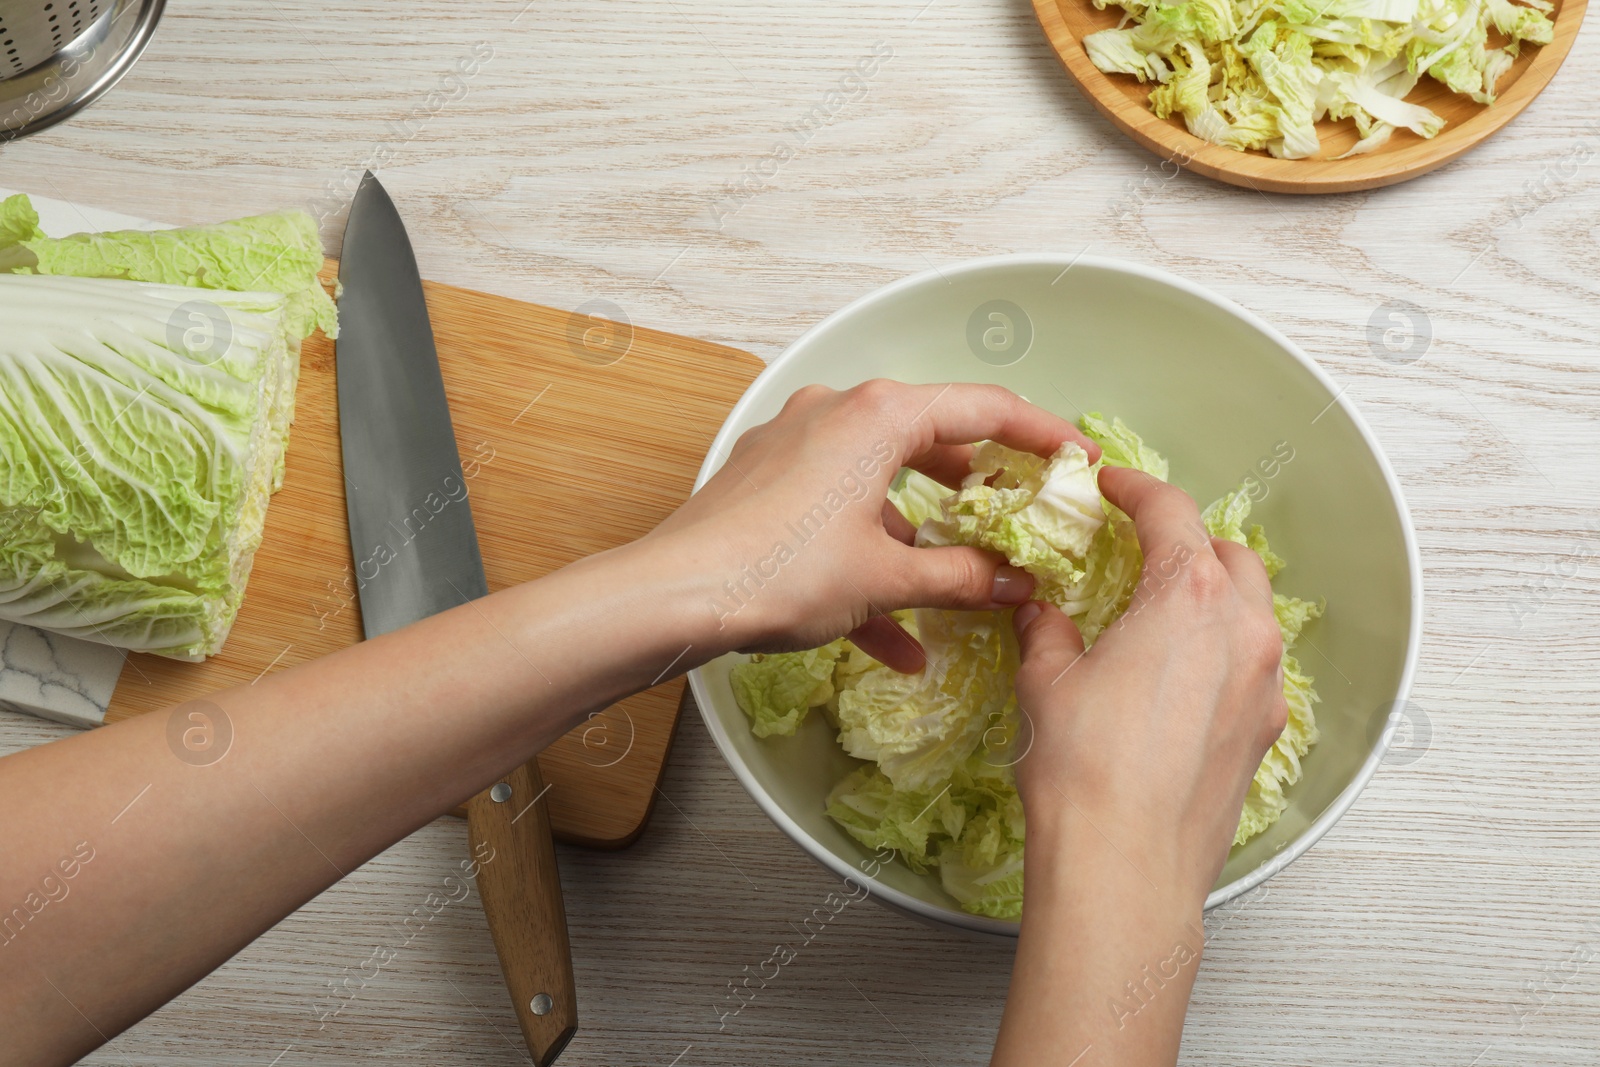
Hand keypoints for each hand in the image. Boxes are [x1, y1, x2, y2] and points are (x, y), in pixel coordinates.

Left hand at [647, 379, 1100, 670]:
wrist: (673, 596)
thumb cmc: (783, 573)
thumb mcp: (886, 579)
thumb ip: (961, 577)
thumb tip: (1014, 585)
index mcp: (877, 415)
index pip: (984, 407)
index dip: (1042, 432)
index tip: (1080, 458)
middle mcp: (836, 413)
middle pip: (930, 439)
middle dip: (978, 488)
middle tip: (1022, 516)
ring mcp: (795, 446)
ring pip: (880, 484)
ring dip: (921, 538)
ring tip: (962, 585)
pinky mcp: (765, 484)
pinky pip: (835, 514)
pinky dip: (868, 560)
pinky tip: (894, 638)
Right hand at [989, 466, 1286, 1066]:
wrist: (1125, 868)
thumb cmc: (1084, 771)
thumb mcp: (1047, 682)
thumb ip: (1048, 631)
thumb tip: (1042, 613)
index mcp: (1189, 598)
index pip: (1171, 513)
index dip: (1136, 488)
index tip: (1112, 484)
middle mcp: (1242, 633)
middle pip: (1228, 556)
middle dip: (1186, 541)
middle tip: (1138, 547)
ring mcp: (1264, 687)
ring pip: (1251, 611)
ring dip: (1212, 596)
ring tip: (1160, 611)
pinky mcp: (1264, 735)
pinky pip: (1253, 667)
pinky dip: (1222, 650)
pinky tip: (1177, 676)